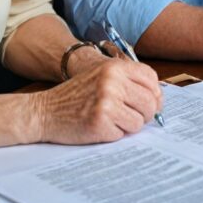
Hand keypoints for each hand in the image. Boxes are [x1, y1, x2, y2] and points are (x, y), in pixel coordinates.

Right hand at [35, 59, 162, 143]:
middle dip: (145, 114)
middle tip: (131, 116)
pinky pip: (124, 134)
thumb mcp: (102, 77)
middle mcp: (112, 82)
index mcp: (115, 67)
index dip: (155, 94)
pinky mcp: (100, 123)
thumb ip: (128, 82)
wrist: (44, 111)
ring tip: (111, 120)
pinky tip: (100, 127)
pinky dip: (115, 134)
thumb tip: (158, 99)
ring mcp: (106, 102)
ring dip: (128, 125)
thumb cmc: (76, 96)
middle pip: (150, 103)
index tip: (151, 103)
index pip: (151, 79)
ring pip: (140, 121)